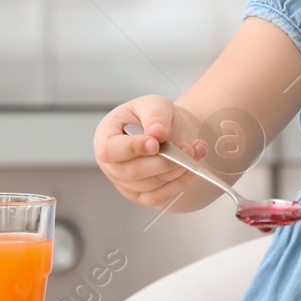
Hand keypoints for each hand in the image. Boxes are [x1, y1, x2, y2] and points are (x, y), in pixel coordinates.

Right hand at [94, 95, 210, 210]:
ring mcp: (125, 182)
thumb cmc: (155, 117)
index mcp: (106, 136)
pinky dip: (180, 182)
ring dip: (177, 169)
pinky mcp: (142, 195)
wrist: (169, 130)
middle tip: (186, 148)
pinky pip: (160, 196)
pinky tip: (191, 167)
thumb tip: (156, 133)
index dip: (131, 149)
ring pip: (150, 185)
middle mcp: (111, 163)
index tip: (155, 143)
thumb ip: (155, 116)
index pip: (109, 150)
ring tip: (194, 150)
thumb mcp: (154, 104)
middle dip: (164, 161)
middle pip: (133, 172)